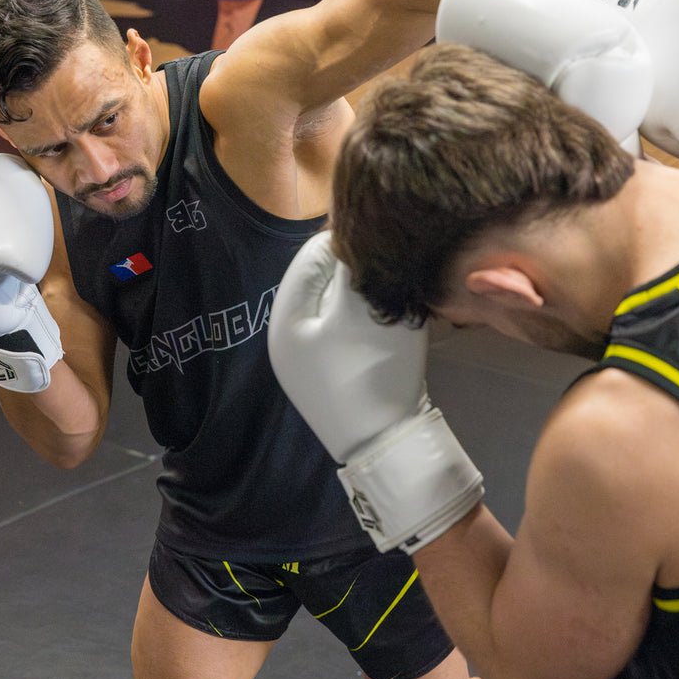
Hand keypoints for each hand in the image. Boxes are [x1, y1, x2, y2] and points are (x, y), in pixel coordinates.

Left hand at [268, 232, 482, 552]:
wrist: (387, 448)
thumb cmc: (370, 373)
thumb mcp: (363, 310)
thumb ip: (354, 266)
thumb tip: (352, 230)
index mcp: (284, 317)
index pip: (313, 254)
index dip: (352, 243)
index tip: (389, 249)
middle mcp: (287, 337)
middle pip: (323, 281)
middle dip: (359, 274)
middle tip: (395, 279)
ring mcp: (308, 361)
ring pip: (339, 306)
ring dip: (367, 300)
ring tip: (394, 304)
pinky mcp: (331, 377)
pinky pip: (347, 332)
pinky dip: (369, 325)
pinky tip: (389, 332)